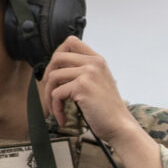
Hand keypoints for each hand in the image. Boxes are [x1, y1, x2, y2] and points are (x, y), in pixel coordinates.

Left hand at [39, 36, 167, 167]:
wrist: (120, 126)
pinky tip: (62, 118)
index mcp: (97, 60)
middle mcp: (93, 63)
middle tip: (50, 92)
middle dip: (48, 76)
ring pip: (53, 77)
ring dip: (49, 96)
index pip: (71, 41)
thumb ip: (84, 72)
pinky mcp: (82, 87)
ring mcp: (88, 73)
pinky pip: (56, 94)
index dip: (57, 53)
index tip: (55, 71)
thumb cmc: (108, 110)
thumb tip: (58, 70)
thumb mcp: (99, 83)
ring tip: (56, 109)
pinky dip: (55, 108)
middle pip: (57, 57)